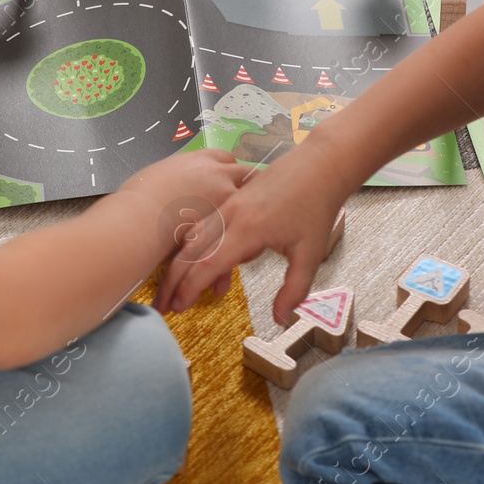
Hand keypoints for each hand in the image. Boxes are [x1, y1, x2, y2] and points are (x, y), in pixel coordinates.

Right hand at [124, 148, 247, 220]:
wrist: (142, 219)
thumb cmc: (140, 198)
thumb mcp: (158, 174)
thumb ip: (177, 175)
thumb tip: (176, 183)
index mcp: (198, 159)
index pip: (226, 157)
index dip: (227, 168)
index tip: (225, 178)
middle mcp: (217, 173)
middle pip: (245, 172)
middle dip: (244, 184)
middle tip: (239, 199)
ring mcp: (225, 196)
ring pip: (249, 198)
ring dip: (246, 207)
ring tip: (241, 220)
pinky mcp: (227, 220)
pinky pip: (242, 223)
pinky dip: (239, 229)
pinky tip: (233, 238)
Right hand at [152, 145, 353, 322]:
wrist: (319, 164)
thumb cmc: (317, 206)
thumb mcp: (311, 253)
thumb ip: (294, 289)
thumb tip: (280, 320)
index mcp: (248, 230)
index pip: (208, 264)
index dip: (190, 288)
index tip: (179, 307)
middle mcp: (231, 215)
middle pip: (191, 251)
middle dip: (173, 280)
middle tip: (163, 305)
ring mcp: (228, 205)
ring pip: (193, 235)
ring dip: (179, 263)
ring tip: (172, 287)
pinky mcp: (231, 199)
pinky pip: (204, 223)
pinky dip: (193, 244)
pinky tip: (194, 259)